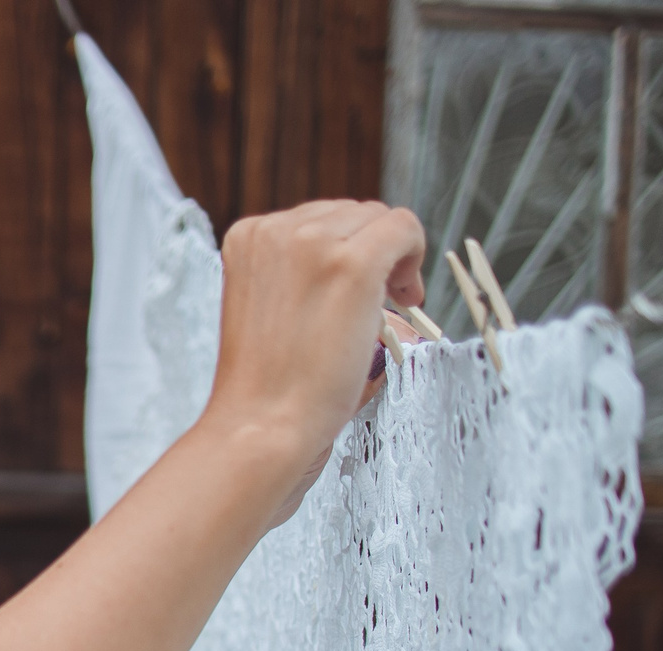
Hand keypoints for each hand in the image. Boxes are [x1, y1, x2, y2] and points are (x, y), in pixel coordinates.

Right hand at [199, 201, 426, 496]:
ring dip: (393, 256)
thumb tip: (358, 258)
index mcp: (248, 237)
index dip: (346, 249)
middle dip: (371, 250)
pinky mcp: (353, 263)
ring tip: (389, 304)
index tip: (355, 289)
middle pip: (351, 213)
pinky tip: (407, 295)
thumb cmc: (267, 385)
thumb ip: (297, 274)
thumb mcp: (268, 308)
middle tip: (381, 302)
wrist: (262, 424)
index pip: (317, 218)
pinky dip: (415, 255)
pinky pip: (405, 229)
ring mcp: (312, 243)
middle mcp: (275, 229)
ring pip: (379, 218)